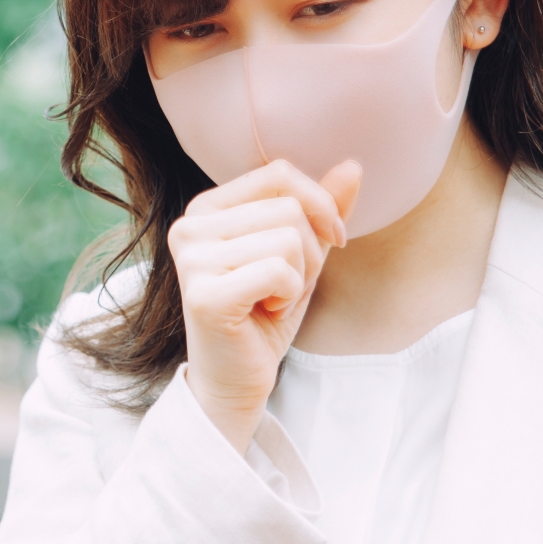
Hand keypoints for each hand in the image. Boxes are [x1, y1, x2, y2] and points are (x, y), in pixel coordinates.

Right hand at [167, 160, 362, 450]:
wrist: (237, 378)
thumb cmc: (264, 315)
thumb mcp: (301, 254)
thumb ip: (320, 210)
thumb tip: (353, 165)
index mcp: (206, 208)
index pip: (279, 172)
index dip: (319, 205)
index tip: (330, 241)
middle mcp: (189, 226)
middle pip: (289, 207)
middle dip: (308, 252)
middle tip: (283, 287)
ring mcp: (192, 260)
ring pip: (287, 238)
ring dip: (299, 277)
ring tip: (272, 300)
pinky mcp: (205, 294)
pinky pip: (279, 271)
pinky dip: (289, 296)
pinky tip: (265, 312)